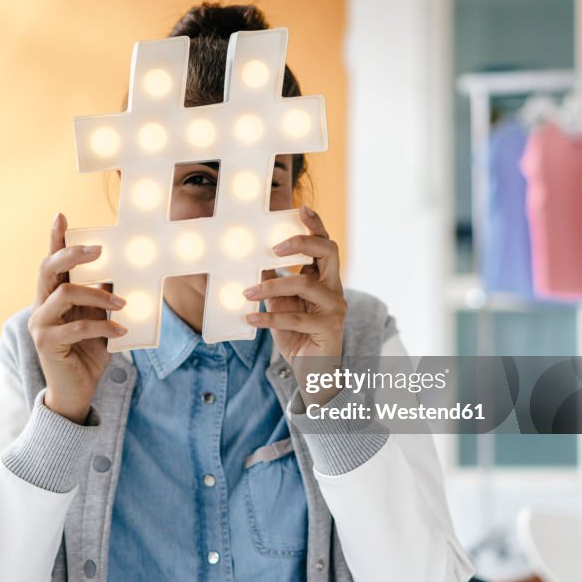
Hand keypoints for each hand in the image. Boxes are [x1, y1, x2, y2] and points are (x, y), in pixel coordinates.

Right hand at [28, 213, 127, 422]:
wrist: (76, 392)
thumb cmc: (88, 354)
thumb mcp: (98, 320)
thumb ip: (101, 299)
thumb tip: (117, 276)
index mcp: (52, 297)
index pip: (51, 262)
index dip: (55, 239)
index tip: (61, 216)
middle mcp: (40, 306)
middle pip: (48, 269)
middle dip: (72, 254)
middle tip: (99, 249)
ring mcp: (40, 324)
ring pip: (64, 294)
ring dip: (97, 295)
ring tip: (122, 303)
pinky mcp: (46, 343)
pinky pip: (76, 326)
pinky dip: (102, 325)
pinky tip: (120, 330)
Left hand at [243, 207, 346, 400]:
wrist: (314, 374)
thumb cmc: (297, 336)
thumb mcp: (282, 306)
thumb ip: (274, 285)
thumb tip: (252, 262)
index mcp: (324, 279)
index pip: (324, 245)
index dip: (315, 225)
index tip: (301, 208)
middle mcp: (334, 289)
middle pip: (328, 252)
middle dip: (302, 242)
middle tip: (276, 248)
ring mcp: (335, 308)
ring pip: (305, 285)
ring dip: (271, 286)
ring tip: (246, 293)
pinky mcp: (329, 328)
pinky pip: (295, 318)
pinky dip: (269, 318)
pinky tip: (250, 318)